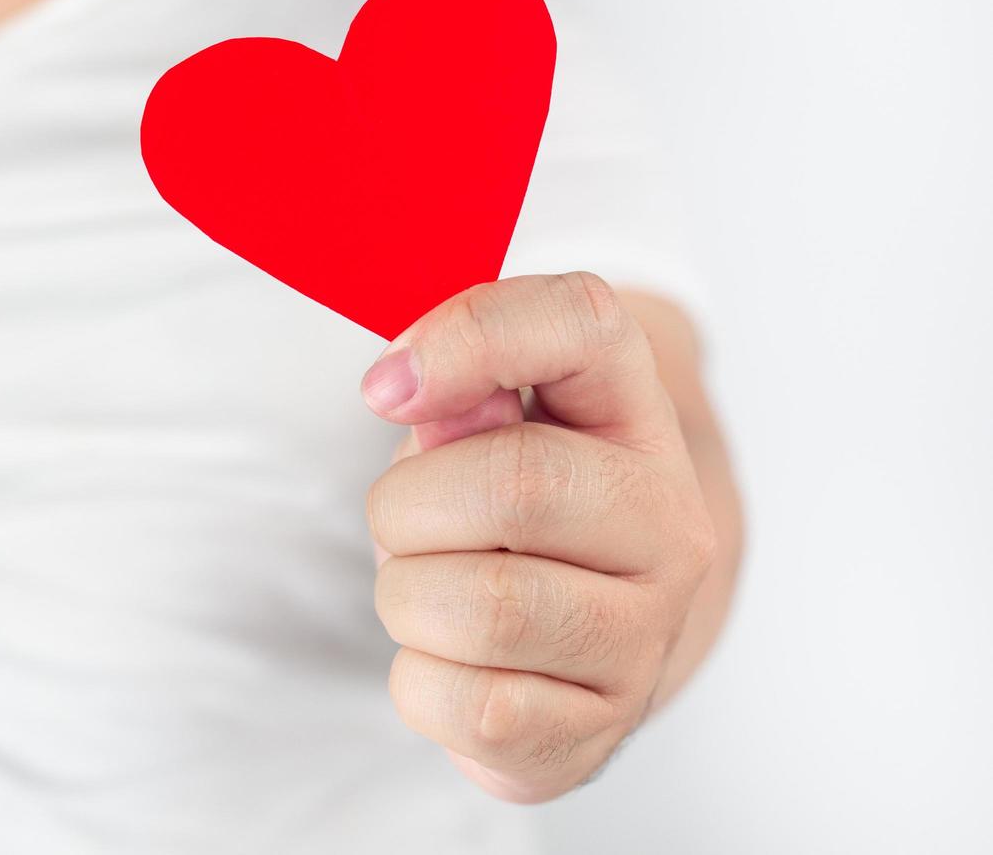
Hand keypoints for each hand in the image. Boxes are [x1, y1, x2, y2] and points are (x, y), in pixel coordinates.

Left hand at [360, 273, 717, 803]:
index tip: (384, 388)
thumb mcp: (485, 424)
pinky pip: (477, 712)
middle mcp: (667, 522)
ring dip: (409, 600)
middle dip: (408, 507)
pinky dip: (423, 685)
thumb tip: (413, 394)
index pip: (584, 322)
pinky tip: (449, 661)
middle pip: (516, 485)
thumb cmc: (513, 512)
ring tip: (429, 592)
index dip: (471, 335)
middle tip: (404, 522)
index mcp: (634, 414)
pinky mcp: (601, 730)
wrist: (577, 628)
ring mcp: (647, 635)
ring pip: (488, 611)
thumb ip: (457, 393)